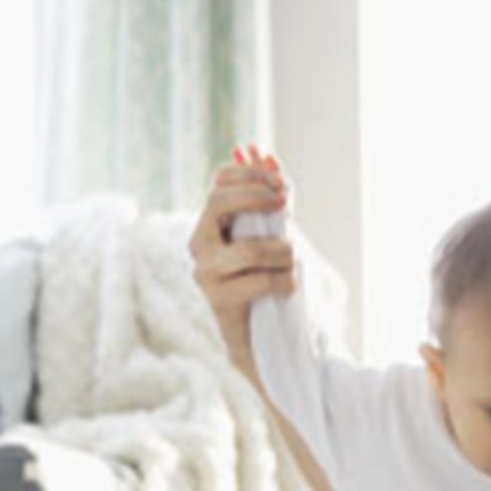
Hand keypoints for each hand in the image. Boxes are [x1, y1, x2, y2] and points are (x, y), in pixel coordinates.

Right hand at [188, 142, 295, 322]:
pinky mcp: (218, 300)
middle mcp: (199, 242)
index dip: (251, 174)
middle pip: (219, 202)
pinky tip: (287, 286)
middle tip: (284, 207)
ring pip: (248, 249)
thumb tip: (268, 156)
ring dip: (282, 253)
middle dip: (258, 198)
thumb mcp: (272, 234)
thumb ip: (272, 201)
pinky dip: (283, 281)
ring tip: (291, 263)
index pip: (220, 180)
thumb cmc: (266, 278)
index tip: (281, 183)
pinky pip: (258, 282)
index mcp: (211, 220)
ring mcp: (204, 271)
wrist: (258, 333)